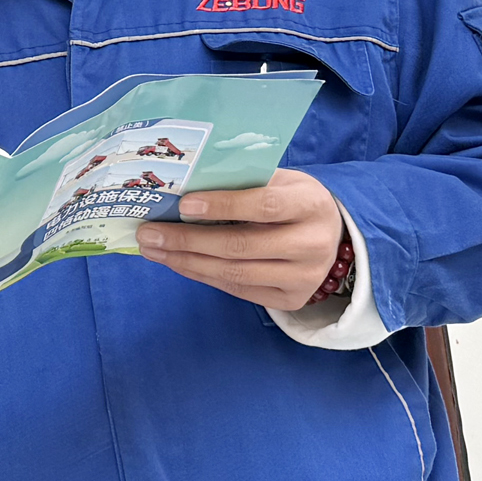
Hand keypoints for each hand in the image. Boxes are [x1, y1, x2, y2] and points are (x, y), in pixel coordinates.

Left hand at [135, 168, 345, 311]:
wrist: (332, 236)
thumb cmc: (294, 201)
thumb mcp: (280, 180)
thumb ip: (243, 182)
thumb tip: (184, 185)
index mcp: (311, 205)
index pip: (265, 205)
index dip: (223, 206)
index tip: (184, 205)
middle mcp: (312, 245)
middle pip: (241, 246)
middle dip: (188, 240)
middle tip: (150, 233)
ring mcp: (304, 277)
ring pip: (235, 273)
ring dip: (186, 262)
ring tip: (153, 250)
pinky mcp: (290, 299)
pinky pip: (237, 289)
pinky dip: (202, 275)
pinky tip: (176, 262)